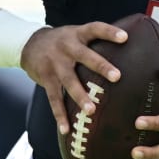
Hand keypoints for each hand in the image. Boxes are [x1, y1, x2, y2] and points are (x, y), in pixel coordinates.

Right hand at [20, 22, 127, 137]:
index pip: (95, 29)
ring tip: (92, 110)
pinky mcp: (46, 78)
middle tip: (117, 77)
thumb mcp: (76, 34)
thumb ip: (95, 41)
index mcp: (77, 34)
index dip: (109, 32)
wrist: (29, 44)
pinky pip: (54, 99)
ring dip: (80, 96)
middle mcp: (66, 47)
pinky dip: (60, 115)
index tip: (125, 37)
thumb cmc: (62, 42)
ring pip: (69, 81)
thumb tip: (129, 47)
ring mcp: (55, 64)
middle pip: (85, 56)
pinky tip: (66, 129)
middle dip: (101, 66)